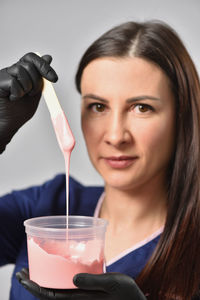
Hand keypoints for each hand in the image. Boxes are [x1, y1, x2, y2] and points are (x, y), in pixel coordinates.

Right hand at [0, 52, 57, 153]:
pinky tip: (11, 99)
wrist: (4, 125)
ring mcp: (3, 75)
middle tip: (31, 94)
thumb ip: (41, 78)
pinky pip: (14, 82)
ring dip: (26, 88)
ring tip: (19, 97)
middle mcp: (11, 71)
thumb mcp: (34, 94)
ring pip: (22, 71)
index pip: (32, 58)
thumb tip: (48, 58)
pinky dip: (17, 94)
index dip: (44, 66)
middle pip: (30, 64)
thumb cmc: (16, 113)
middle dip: (36, 82)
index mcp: (20, 73)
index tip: (54, 79)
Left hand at [16, 268, 145, 299]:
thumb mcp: (115, 284)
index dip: (35, 288)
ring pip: (55, 294)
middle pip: (49, 297)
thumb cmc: (128, 295)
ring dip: (41, 285)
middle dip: (33, 286)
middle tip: (22, 272)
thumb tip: (74, 278)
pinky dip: (54, 284)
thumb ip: (95, 281)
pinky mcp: (85, 297)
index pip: (51, 297)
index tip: (24, 278)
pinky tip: (53, 274)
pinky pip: (64, 292)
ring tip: (32, 273)